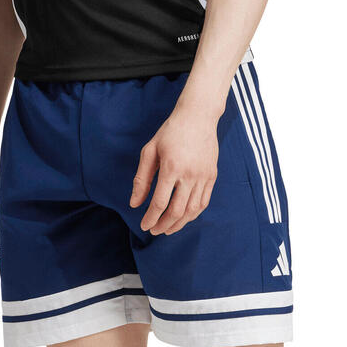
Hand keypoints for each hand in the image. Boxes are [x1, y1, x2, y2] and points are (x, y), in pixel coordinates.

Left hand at [130, 106, 218, 235]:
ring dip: (178, 224)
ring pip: (191, 211)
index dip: (150, 218)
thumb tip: (134, 204)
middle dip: (163, 225)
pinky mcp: (212, 177)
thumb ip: (141, 179)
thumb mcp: (150, 151)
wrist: (198, 116)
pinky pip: (203, 203)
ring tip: (167, 229)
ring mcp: (203, 176)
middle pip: (176, 211)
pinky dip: (192, 215)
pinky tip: (182, 218)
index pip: (160, 202)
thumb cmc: (170, 132)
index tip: (144, 225)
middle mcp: (189, 174)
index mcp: (172, 167)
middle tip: (154, 230)